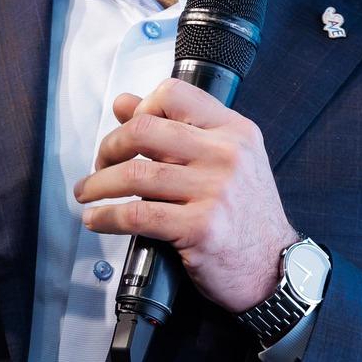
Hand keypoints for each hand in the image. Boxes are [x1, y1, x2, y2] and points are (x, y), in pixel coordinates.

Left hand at [75, 81, 296, 312]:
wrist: (274, 267)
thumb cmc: (247, 215)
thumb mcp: (226, 160)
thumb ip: (178, 130)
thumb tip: (126, 104)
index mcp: (233, 131)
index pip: (173, 94)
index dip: (139, 108)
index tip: (126, 129)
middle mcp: (227, 155)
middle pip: (144, 130)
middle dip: (108, 147)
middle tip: (99, 164)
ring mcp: (215, 191)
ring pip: (135, 174)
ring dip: (98, 184)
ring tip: (87, 193)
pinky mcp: (200, 228)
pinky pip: (137, 215)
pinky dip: (107, 216)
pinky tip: (98, 219)